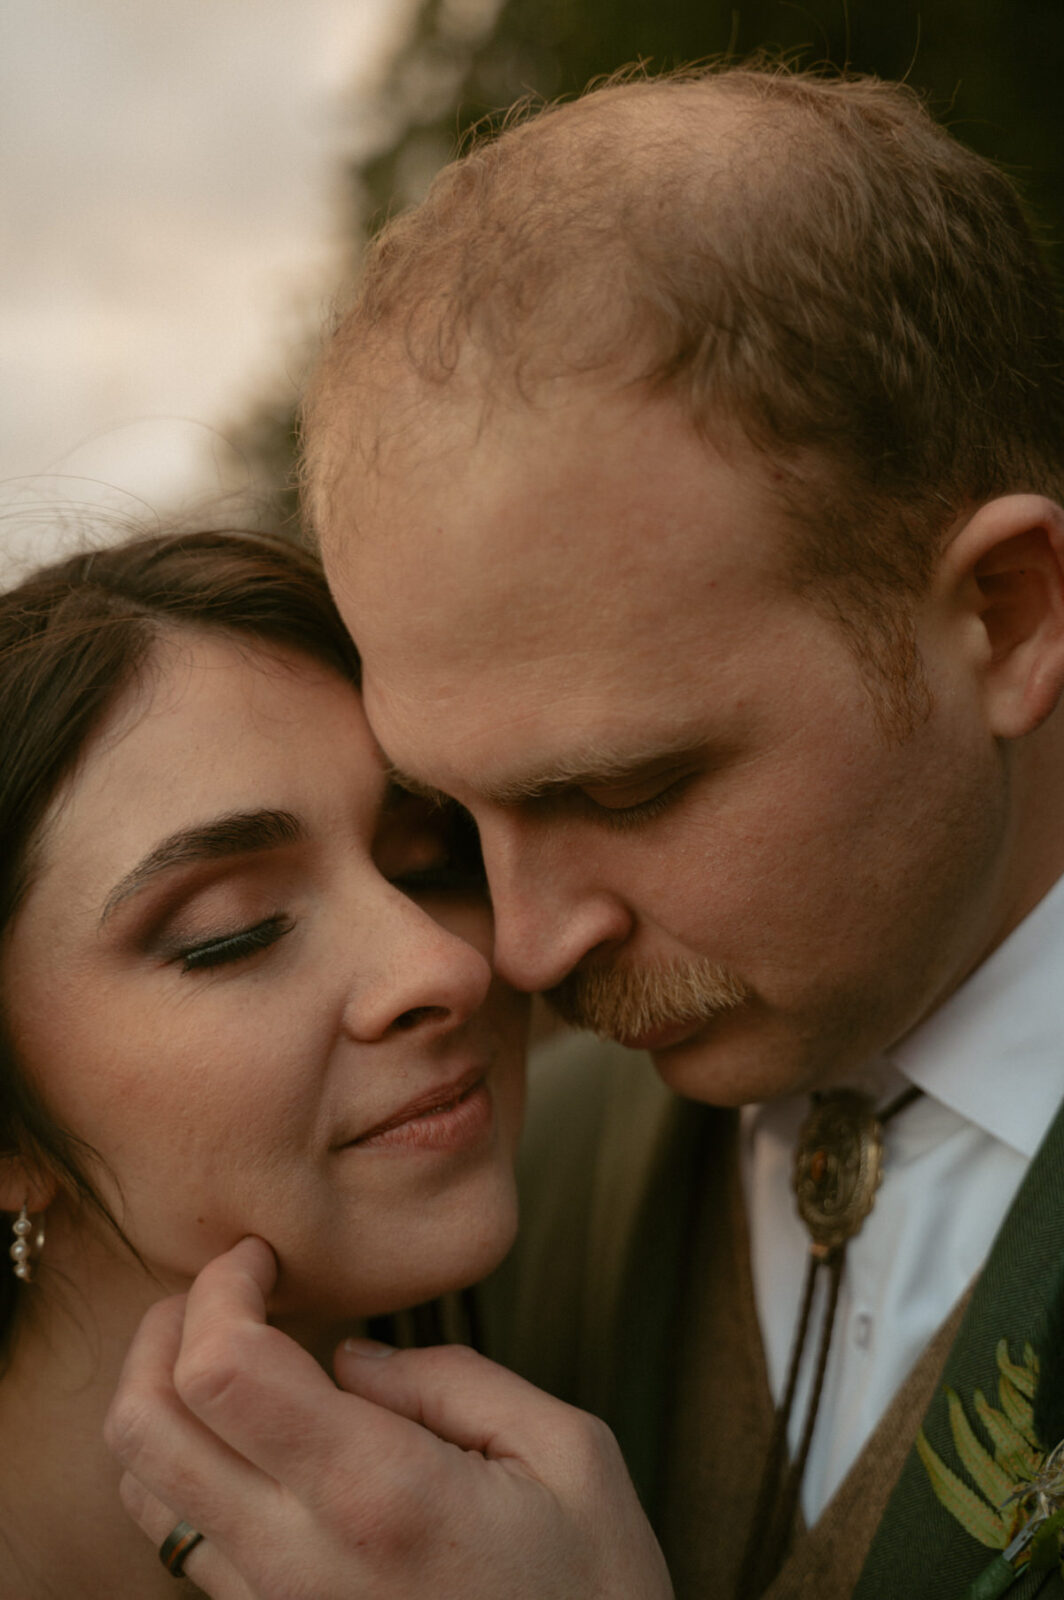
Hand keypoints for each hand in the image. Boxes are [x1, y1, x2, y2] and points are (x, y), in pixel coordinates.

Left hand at [105, 1237, 673, 1598]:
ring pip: (143, 1488)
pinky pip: (180, 1541)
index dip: (219, 1288)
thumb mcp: (568, 1454)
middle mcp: (299, 1560)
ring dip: (159, 1397)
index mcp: (379, 1492)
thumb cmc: (594, 1592)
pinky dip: (182, 1463)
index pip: (222, 1371)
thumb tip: (351, 1359)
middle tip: (225, 1287)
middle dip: (161, 1329)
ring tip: (228, 1348)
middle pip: (145, 1427)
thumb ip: (452, 1382)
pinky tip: (247, 1430)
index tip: (262, 1256)